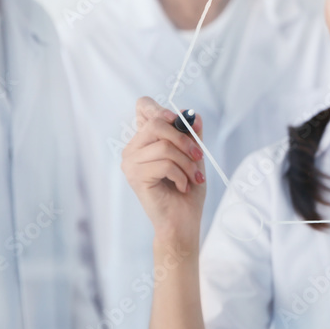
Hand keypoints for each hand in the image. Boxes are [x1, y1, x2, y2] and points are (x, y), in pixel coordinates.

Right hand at [121, 98, 206, 240]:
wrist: (182, 221)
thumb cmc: (187, 189)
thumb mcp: (194, 156)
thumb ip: (192, 135)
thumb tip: (193, 115)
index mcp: (145, 139)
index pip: (143, 107)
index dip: (161, 108)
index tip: (178, 120)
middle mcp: (133, 148)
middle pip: (156, 123)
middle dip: (184, 139)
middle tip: (199, 156)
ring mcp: (131, 162)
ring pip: (164, 146)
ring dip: (187, 163)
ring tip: (194, 177)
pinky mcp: (135, 176)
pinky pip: (165, 164)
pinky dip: (181, 175)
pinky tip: (183, 186)